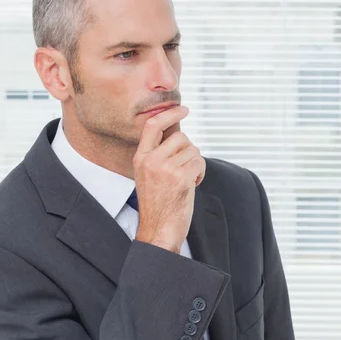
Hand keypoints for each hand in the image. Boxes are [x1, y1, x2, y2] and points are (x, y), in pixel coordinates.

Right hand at [133, 105, 205, 253]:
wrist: (158, 230)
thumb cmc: (157, 205)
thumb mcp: (149, 176)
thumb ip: (160, 154)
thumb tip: (178, 132)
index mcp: (140, 158)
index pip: (153, 126)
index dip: (170, 113)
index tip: (183, 109)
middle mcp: (151, 161)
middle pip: (181, 137)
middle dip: (189, 151)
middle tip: (185, 168)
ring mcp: (166, 169)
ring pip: (193, 151)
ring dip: (195, 164)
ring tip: (186, 180)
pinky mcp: (181, 178)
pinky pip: (199, 163)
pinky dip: (200, 173)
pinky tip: (192, 185)